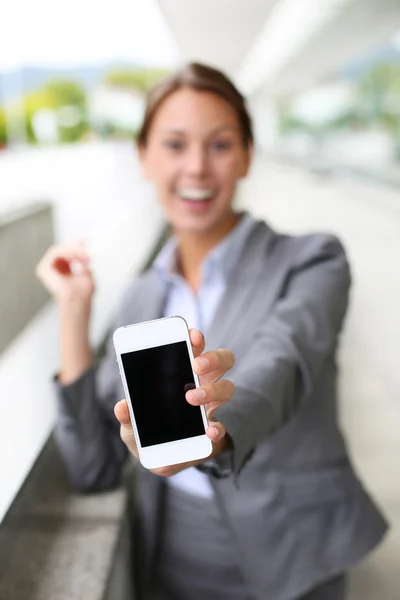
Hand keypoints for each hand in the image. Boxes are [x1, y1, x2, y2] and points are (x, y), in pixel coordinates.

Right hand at [35, 241, 94, 304]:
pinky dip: (66, 252)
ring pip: (59, 249)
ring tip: (83, 255)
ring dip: (73, 249)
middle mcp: (53, 269)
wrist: (78, 300)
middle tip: (85, 246)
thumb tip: (85, 249)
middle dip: (75, 246)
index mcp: (62, 271)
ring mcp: (46, 269)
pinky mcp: (43, 268)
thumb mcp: (87, 273)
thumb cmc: (82, 294)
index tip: (85, 240)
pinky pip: (55, 253)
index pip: (66, 253)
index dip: (75, 246)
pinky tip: (75, 257)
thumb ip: (84, 261)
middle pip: (62, 250)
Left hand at [114, 328, 234, 476]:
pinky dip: (217, 428)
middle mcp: (202, 386)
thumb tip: (122, 407)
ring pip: (227, 387)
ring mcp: (211, 409)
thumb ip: (127, 417)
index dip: (196, 339)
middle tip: (195, 365)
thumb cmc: (147, 433)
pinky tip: (209, 430)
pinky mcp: (214, 433)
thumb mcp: (132, 426)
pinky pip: (223, 427)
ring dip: (211, 390)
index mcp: (182, 375)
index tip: (192, 335)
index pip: (196, 349)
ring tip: (192, 398)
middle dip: (212, 358)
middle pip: (222, 360)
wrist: (161, 461)